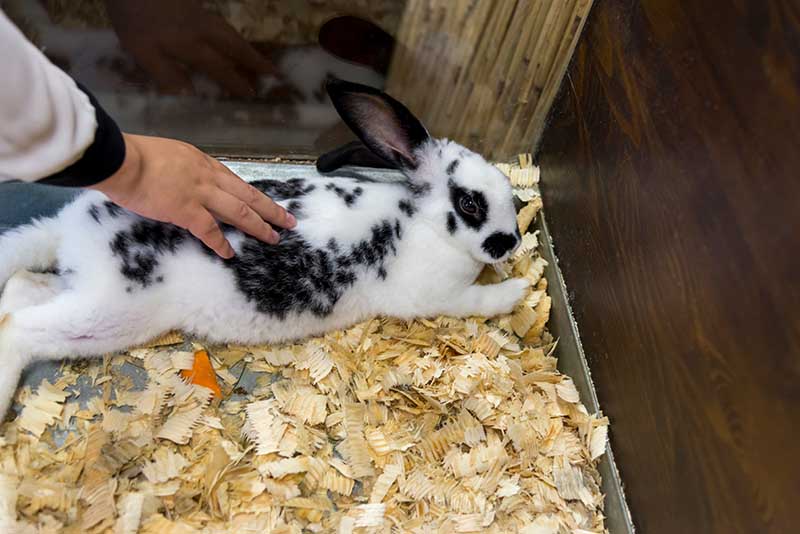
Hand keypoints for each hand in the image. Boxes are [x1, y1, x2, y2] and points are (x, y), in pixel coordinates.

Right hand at [90, 134, 295, 257]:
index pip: (234, 181)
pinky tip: (230, 253)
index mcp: (202, 162)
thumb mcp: (166, 155)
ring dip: (259, 226)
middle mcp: (208, 176)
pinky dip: (221, 243)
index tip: (264, 203)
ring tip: (273, 238)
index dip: (252, 195)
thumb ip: (180, 169)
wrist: (121, 160)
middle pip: (248, 195)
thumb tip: (181, 182)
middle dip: (271, 209)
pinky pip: (210, 230)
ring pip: (240, 212)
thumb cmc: (135, 156)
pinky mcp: (186, 210)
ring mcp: (200, 193)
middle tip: (288, 221)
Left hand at [105, 0, 275, 97]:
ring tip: (257, 58)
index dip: (235, 81)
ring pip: (229, 32)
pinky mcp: (192, 4)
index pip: (219, 67)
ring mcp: (198, 13)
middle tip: (274, 73)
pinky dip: (230, 34)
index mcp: (190, 44)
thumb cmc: (132, 15)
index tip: (252, 94)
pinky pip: (219, 23)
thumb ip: (166, 73)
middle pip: (234, 45)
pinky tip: (228, 38)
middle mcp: (201, 28)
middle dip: (253, 60)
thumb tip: (189, 94)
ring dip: (245, 47)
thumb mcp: (142, 49)